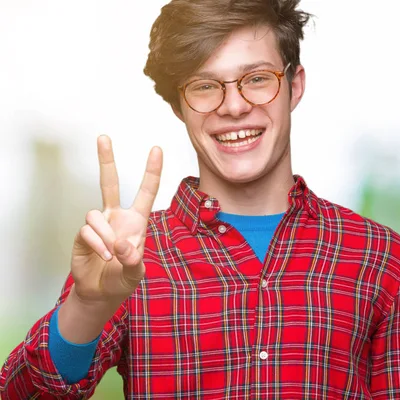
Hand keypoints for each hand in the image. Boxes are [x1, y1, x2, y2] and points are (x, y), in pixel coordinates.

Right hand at [70, 135, 162, 308]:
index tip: (156, 148)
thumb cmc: (123, 279)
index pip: (146, 191)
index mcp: (137, 221)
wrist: (101, 293)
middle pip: (109, 183)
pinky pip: (87, 231)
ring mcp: (99, 225)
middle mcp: (117, 217)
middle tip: (103, 137)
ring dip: (105, 236)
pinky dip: (96, 244)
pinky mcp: (82, 234)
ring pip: (96, 214)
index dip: (152, 171)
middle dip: (106, 160)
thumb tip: (122, 245)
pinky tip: (103, 256)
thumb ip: (133, 261)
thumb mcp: (135, 274)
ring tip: (111, 256)